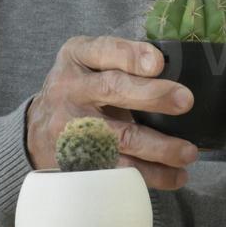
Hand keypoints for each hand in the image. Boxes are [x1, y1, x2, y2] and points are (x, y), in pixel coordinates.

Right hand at [26, 35, 198, 190]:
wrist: (37, 130)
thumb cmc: (81, 88)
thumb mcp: (90, 62)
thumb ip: (124, 61)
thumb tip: (181, 69)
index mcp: (77, 56)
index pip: (105, 50)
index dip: (132, 56)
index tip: (159, 63)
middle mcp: (70, 89)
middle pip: (113, 90)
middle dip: (153, 96)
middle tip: (185, 101)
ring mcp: (71, 127)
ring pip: (119, 138)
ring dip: (159, 148)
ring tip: (188, 153)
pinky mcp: (77, 159)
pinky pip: (117, 169)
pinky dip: (150, 175)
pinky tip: (174, 176)